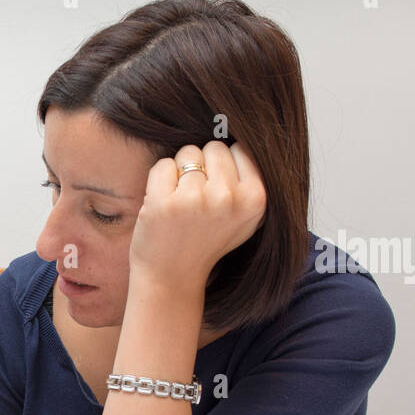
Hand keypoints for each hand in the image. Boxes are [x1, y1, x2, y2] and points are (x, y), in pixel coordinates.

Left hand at [128, 141, 266, 296]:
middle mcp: (228, 198)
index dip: (224, 167)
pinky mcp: (164, 203)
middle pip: (213, 147)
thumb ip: (249, 181)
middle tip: (197, 202)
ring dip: (180, 173)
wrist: (172, 278)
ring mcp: (196, 200)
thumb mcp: (244, 217)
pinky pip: (162, 165)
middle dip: (202, 166)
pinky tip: (164, 206)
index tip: (217, 194)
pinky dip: (159, 181)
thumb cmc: (206, 242)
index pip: (239, 149)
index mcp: (255, 199)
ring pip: (187, 152)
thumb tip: (249, 135)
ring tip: (182, 205)